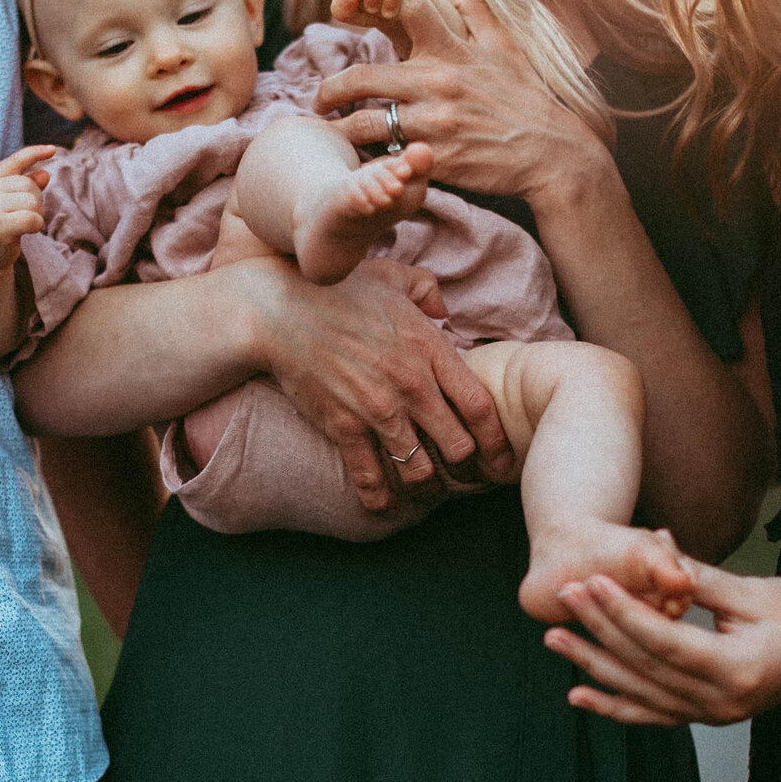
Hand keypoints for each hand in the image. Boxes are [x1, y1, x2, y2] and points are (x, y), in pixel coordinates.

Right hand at [0, 145, 56, 271]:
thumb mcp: (10, 201)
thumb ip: (27, 186)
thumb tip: (45, 173)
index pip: (15, 161)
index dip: (34, 153)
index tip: (53, 149)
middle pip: (29, 185)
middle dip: (35, 200)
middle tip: (22, 215)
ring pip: (32, 201)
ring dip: (36, 214)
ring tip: (22, 223)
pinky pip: (32, 218)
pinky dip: (36, 225)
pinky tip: (26, 231)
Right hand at [255, 255, 515, 509]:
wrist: (279, 308)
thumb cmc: (339, 289)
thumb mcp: (394, 277)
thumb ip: (428, 291)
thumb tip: (445, 310)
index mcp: (431, 347)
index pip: (481, 406)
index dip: (497, 442)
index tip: (501, 460)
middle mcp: (411, 383)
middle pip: (458, 448)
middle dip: (467, 471)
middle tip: (467, 481)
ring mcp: (377, 408)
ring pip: (419, 472)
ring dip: (427, 489)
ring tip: (428, 491)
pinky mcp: (343, 426)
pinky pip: (371, 479)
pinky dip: (380, 500)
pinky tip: (385, 505)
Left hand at [316, 0, 604, 201]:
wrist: (551, 154)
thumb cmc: (525, 96)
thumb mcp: (503, 44)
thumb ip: (467, 4)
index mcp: (452, 48)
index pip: (396, 12)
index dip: (362, 6)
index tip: (342, 21)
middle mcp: (439, 81)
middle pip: (361, 77)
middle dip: (331, 89)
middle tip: (321, 99)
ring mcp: (436, 122)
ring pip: (365, 122)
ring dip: (343, 127)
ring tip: (336, 130)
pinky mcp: (436, 158)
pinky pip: (386, 157)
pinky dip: (370, 157)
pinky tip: (364, 157)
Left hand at [544, 563, 780, 726]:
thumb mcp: (755, 591)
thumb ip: (700, 579)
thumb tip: (654, 556)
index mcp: (737, 670)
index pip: (664, 640)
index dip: (624, 609)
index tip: (591, 580)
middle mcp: (723, 704)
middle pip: (646, 667)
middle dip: (600, 630)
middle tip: (563, 596)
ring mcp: (716, 716)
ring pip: (642, 694)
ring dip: (595, 666)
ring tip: (555, 638)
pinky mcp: (710, 714)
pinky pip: (654, 713)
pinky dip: (616, 705)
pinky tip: (580, 693)